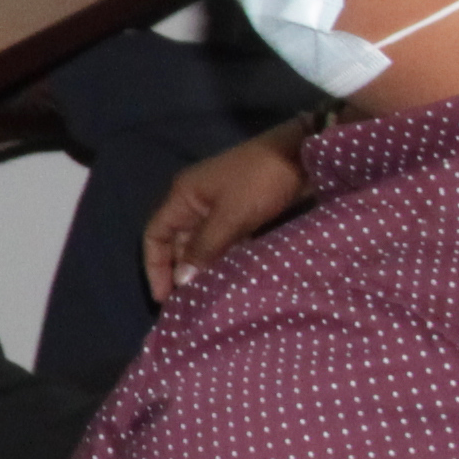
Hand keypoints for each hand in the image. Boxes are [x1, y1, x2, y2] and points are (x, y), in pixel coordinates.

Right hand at [145, 123, 315, 301]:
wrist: (303, 155)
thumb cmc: (260, 181)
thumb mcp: (231, 217)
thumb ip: (204, 249)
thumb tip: (183, 281)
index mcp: (183, 196)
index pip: (155, 235)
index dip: (155, 266)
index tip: (164, 298)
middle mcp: (195, 201)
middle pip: (176, 242)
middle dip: (179, 271)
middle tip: (188, 304)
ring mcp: (219, 205)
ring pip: (201, 243)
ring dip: (202, 267)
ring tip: (207, 296)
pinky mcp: (241, 211)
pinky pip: (223, 240)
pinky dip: (223, 258)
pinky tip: (229, 277)